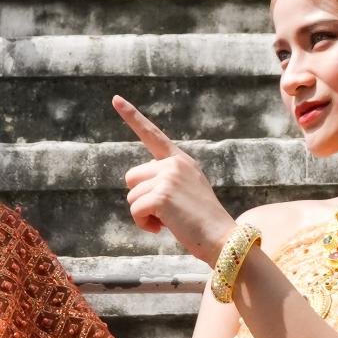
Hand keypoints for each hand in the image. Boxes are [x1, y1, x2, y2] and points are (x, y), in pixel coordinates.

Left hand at [114, 96, 236, 262]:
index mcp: (181, 160)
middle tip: (166, 212)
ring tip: (169, 221)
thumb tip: (138, 183)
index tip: (116, 99)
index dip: (132, 116)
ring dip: (144, 214)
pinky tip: (162, 228)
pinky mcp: (161, 196)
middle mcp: (174, 164)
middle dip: (141, 197)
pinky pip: (135, 210)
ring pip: (132, 196)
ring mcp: (168, 177)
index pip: (152, 134)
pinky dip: (143, 224)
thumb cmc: (203, 221)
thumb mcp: (188, 190)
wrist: (222, 238)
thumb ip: (166, 179)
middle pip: (132, 177)